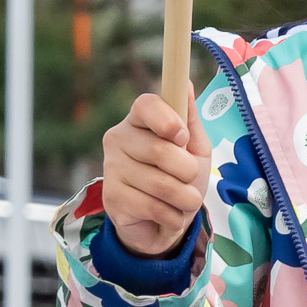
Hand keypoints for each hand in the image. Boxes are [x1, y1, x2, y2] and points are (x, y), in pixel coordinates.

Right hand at [102, 93, 207, 258]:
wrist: (161, 222)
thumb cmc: (180, 177)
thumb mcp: (194, 147)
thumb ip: (190, 118)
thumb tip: (186, 84)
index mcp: (138, 120)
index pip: (146, 105)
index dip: (167, 121)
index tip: (182, 137)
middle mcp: (118, 139)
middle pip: (160, 150)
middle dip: (188, 171)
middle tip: (189, 179)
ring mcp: (111, 168)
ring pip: (161, 183)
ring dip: (185, 198)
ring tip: (183, 200)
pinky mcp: (112, 198)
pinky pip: (154, 206)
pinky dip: (174, 215)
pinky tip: (169, 214)